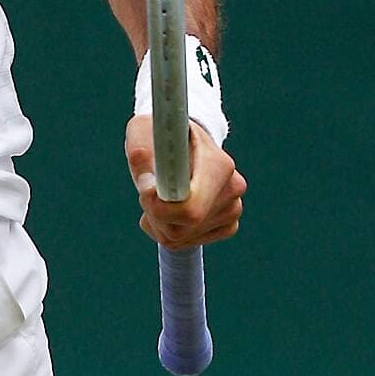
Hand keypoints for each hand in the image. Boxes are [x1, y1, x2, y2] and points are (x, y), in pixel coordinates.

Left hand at [125, 115, 244, 248]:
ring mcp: (233, 209)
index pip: (190, 209)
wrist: (182, 142)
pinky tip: (170, 209)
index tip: (145, 190)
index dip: (158, 206)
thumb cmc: (159, 135)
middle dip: (154, 214)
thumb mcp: (141, 132)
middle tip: (146, 191)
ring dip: (158, 221)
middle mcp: (233, 188)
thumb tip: (148, 186)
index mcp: (218, 163)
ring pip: (179, 237)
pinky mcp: (228, 225)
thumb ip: (141, 156)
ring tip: (158, 195)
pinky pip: (185, 243)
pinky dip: (169, 230)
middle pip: (181, 227)